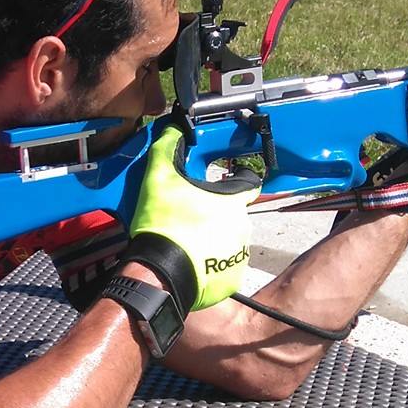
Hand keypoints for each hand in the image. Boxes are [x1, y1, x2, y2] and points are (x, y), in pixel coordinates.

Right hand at [124, 121, 258, 312]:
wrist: (159, 272)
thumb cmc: (163, 226)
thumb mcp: (159, 180)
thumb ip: (167, 149)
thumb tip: (173, 129)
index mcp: (232, 201)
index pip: (249, 183)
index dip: (238, 180)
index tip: (225, 184)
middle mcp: (243, 226)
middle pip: (234, 215)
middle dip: (217, 215)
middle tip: (191, 219)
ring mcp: (240, 254)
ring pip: (229, 241)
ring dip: (214, 241)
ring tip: (189, 243)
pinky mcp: (233, 278)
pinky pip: (225, 268)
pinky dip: (213, 266)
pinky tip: (193, 263)